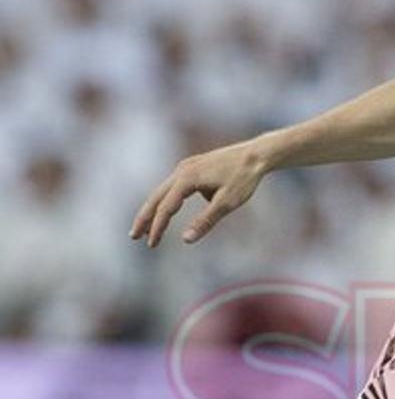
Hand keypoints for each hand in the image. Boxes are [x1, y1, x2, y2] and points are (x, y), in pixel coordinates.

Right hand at [130, 138, 271, 246]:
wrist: (256, 154)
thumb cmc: (243, 178)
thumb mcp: (226, 203)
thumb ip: (205, 221)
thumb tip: (185, 240)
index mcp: (187, 178)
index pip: (166, 207)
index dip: (158, 227)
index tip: (152, 244)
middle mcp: (182, 170)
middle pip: (156, 196)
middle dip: (145, 217)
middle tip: (133, 236)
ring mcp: (186, 167)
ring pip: (163, 190)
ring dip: (154, 209)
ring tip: (146, 228)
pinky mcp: (193, 167)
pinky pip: (173, 186)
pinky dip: (166, 200)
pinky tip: (169, 211)